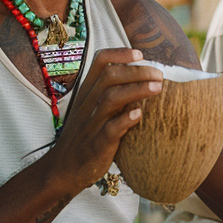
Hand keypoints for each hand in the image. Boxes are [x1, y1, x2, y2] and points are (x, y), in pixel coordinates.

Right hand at [45, 49, 162, 193]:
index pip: (100, 62)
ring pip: (111, 98)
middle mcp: (88, 103)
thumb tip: (145, 77)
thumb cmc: (86, 135)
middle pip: (110, 75)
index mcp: (87, 91)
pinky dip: (125, 120)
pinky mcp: (96, 145)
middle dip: (137, 71)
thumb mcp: (93, 109)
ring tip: (158, 87)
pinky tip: (140, 114)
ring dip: (136, 90)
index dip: (120, 53)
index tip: (141, 54)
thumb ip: (113, 92)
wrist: (63, 169)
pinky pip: (109, 129)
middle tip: (159, 74)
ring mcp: (91, 124)